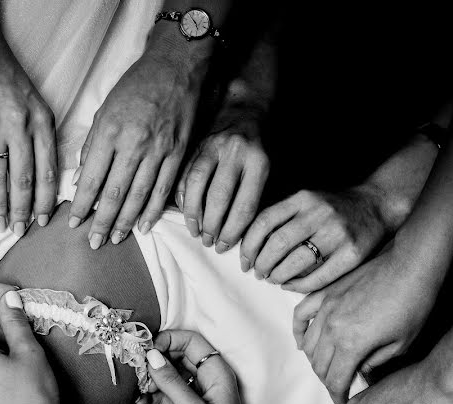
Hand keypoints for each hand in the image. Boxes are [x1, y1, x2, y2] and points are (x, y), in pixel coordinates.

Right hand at [0, 40, 56, 234]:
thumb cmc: (4, 74)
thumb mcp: (36, 101)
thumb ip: (41, 134)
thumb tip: (44, 171)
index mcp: (42, 122)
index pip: (48, 170)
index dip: (46, 199)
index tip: (43, 220)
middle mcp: (21, 127)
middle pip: (26, 180)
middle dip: (23, 211)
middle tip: (20, 231)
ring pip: (0, 178)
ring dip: (0, 207)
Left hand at [70, 51, 204, 247]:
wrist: (175, 69)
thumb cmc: (135, 87)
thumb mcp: (104, 111)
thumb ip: (92, 146)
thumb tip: (81, 180)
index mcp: (110, 132)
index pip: (92, 178)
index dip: (82, 205)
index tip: (73, 223)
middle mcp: (133, 144)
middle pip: (114, 193)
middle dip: (101, 221)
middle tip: (92, 243)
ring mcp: (158, 151)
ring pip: (138, 196)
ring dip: (125, 222)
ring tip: (114, 239)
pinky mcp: (178, 153)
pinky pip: (163, 189)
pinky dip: (152, 211)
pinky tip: (144, 226)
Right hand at [139, 330, 268, 403]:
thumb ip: (172, 382)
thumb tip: (151, 355)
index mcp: (217, 374)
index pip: (191, 342)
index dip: (168, 341)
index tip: (145, 351)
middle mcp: (206, 382)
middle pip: (176, 357)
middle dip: (154, 360)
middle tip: (134, 370)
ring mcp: (194, 399)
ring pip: (167, 377)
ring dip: (149, 380)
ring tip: (136, 391)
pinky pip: (163, 397)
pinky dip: (150, 397)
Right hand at [177, 107, 268, 251]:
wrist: (246, 106)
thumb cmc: (262, 144)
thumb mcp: (271, 167)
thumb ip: (257, 196)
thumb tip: (241, 233)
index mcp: (259, 161)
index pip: (244, 206)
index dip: (233, 232)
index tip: (225, 247)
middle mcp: (235, 153)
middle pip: (219, 198)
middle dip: (212, 226)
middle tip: (208, 242)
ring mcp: (213, 146)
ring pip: (197, 184)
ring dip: (193, 213)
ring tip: (194, 230)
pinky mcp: (197, 143)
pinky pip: (184, 173)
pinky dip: (181, 194)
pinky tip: (184, 211)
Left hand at [241, 186, 391, 290]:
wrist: (377, 205)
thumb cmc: (333, 208)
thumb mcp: (307, 200)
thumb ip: (282, 217)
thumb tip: (250, 246)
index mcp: (304, 198)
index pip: (264, 221)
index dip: (248, 244)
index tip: (244, 259)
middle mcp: (320, 213)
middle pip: (277, 243)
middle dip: (261, 263)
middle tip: (257, 273)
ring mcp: (338, 233)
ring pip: (296, 262)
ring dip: (278, 276)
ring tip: (272, 279)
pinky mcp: (352, 255)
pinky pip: (318, 278)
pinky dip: (298, 286)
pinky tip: (290, 285)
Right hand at [293, 243, 441, 403]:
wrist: (411, 265)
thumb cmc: (414, 304)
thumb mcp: (402, 343)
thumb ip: (375, 362)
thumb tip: (361, 370)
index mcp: (352, 345)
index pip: (335, 380)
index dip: (338, 396)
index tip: (343, 402)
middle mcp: (332, 328)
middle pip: (319, 365)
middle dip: (327, 381)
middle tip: (339, 386)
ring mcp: (325, 308)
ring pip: (308, 344)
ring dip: (315, 361)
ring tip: (327, 368)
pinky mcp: (326, 293)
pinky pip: (301, 314)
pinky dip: (298, 331)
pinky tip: (302, 342)